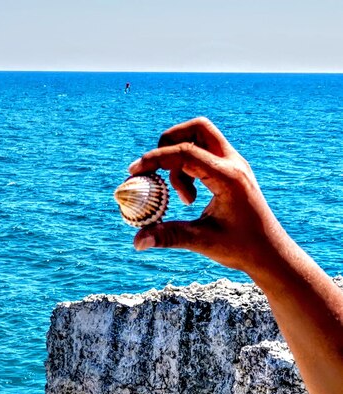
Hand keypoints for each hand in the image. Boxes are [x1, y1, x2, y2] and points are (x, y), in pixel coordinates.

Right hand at [128, 117, 285, 274]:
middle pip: (196, 128)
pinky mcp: (232, 170)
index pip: (186, 152)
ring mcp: (235, 164)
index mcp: (228, 178)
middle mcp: (234, 163)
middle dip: (169, 142)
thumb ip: (169, 236)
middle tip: (155, 169)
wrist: (271, 253)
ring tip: (181, 196)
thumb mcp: (203, 242)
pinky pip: (204, 153)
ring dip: (179, 158)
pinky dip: (188, 166)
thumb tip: (137, 241)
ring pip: (200, 137)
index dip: (156, 159)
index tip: (134, 172)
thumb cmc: (242, 248)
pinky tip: (189, 196)